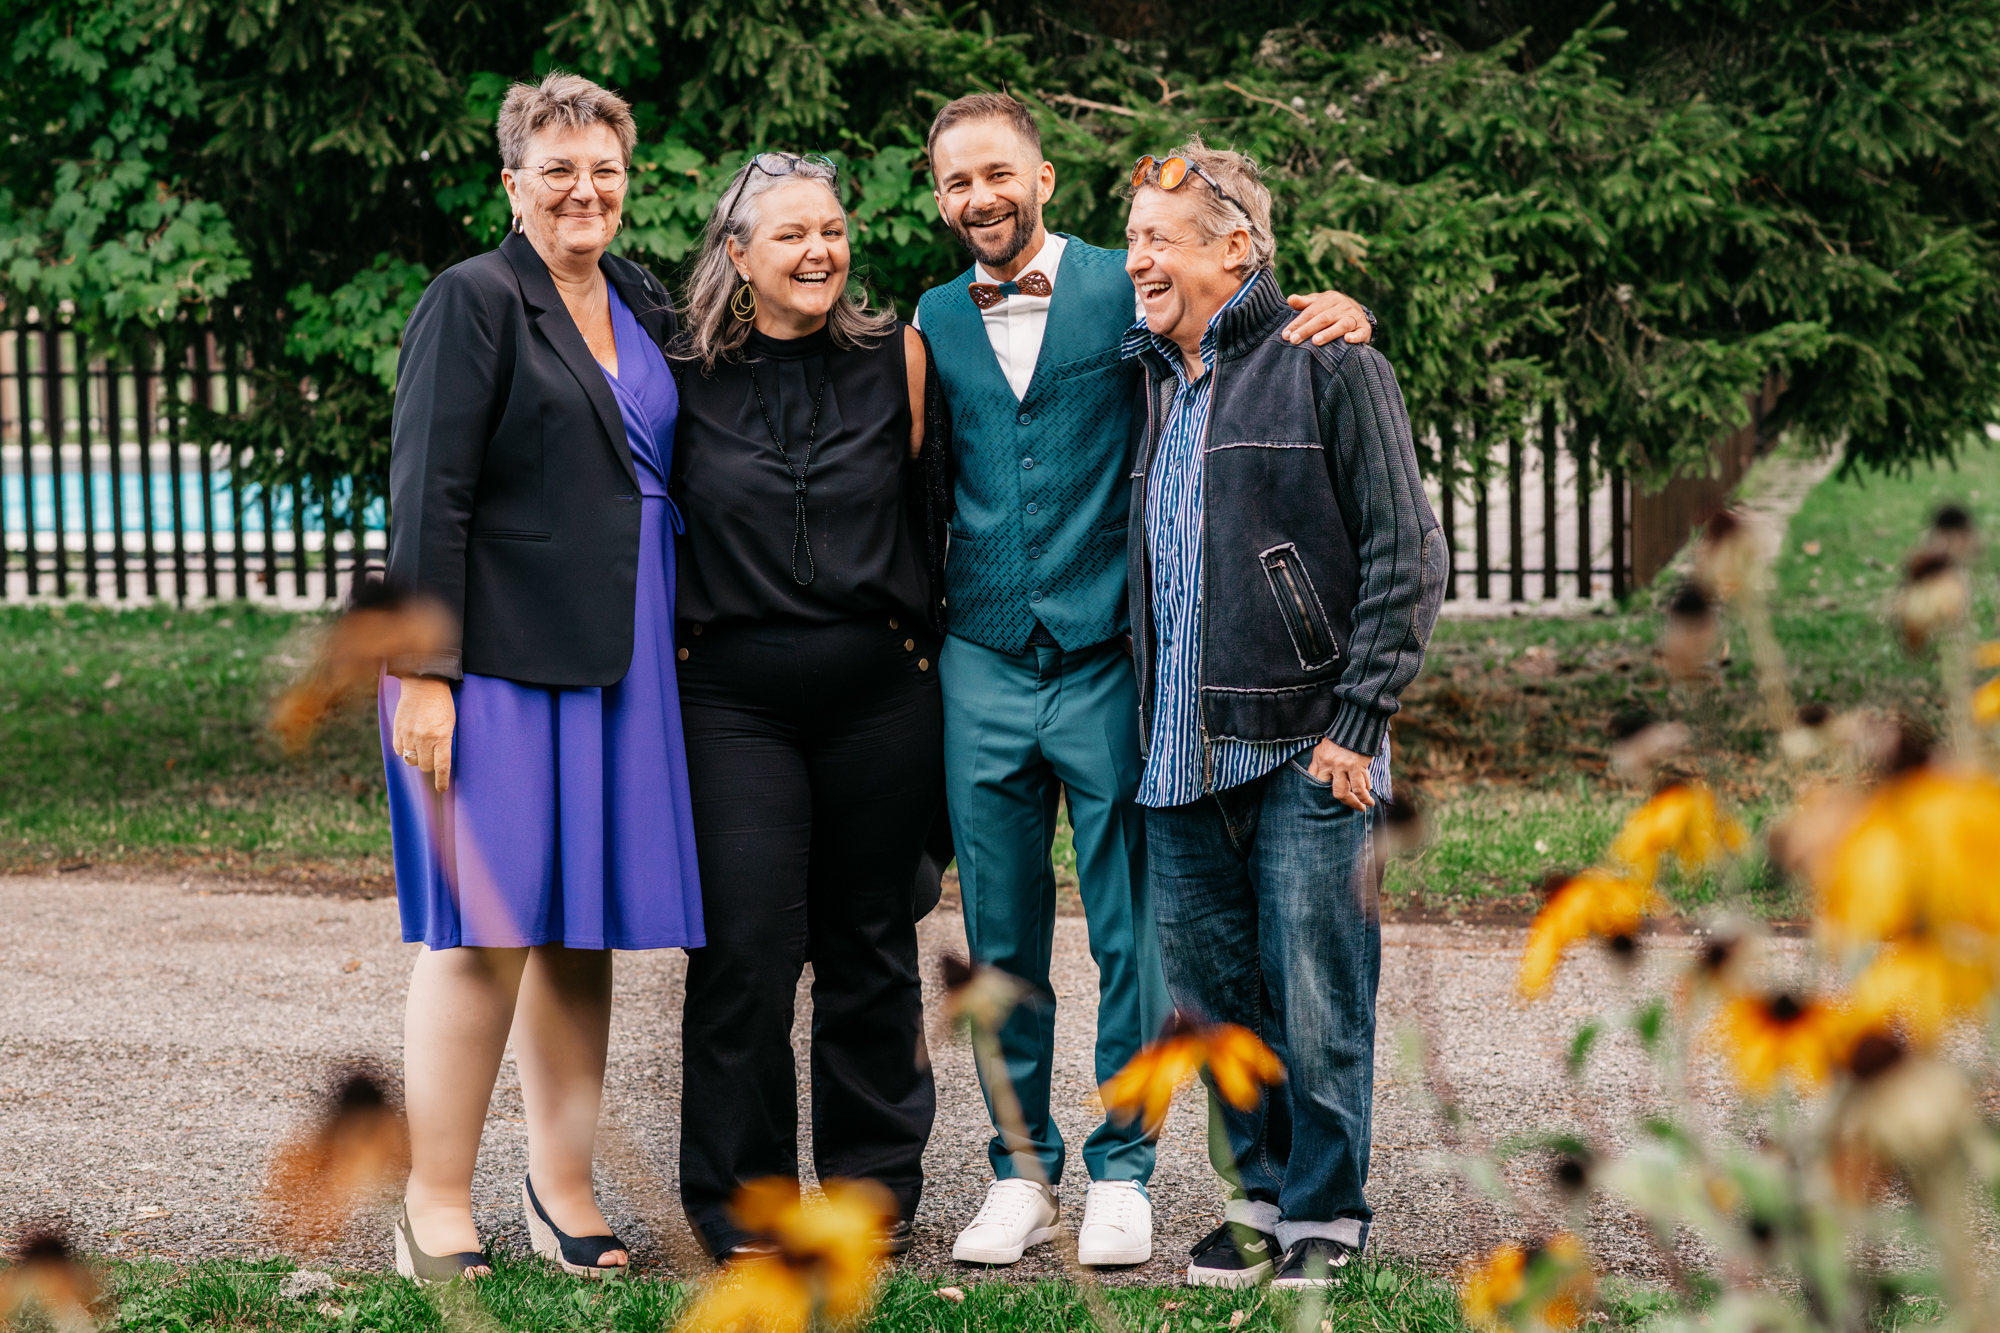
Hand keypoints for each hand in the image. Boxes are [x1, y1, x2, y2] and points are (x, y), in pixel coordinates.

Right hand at [393, 676, 455, 792]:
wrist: (423, 684)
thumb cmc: (441, 704)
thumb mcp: (450, 723)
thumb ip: (444, 742)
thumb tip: (440, 762)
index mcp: (441, 736)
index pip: (441, 766)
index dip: (441, 781)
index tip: (441, 789)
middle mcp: (424, 738)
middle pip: (426, 766)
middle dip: (430, 765)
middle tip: (433, 755)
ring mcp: (409, 735)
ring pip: (411, 761)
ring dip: (417, 758)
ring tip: (421, 748)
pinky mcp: (397, 731)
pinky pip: (399, 751)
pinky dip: (405, 751)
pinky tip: (410, 742)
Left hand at [1281, 291, 1372, 345]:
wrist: (1358, 312)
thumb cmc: (1331, 309)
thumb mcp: (1318, 303)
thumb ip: (1304, 303)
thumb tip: (1290, 299)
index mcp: (1330, 298)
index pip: (1312, 311)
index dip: (1299, 322)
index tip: (1286, 334)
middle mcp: (1343, 306)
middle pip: (1324, 318)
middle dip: (1308, 329)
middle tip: (1294, 340)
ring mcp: (1355, 317)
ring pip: (1342, 324)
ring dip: (1329, 333)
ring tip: (1316, 341)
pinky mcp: (1365, 328)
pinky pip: (1361, 332)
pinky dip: (1355, 336)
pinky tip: (1347, 340)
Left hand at [1305, 737, 1375, 810]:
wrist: (1357, 723)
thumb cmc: (1342, 736)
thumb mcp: (1326, 746)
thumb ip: (1324, 761)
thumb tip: (1328, 779)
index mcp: (1319, 758)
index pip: (1313, 779)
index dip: (1318, 791)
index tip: (1325, 799)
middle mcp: (1329, 764)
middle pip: (1334, 791)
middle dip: (1346, 802)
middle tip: (1353, 806)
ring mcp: (1343, 765)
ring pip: (1347, 792)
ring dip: (1358, 802)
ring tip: (1364, 806)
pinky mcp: (1356, 765)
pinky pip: (1361, 785)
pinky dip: (1366, 793)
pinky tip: (1369, 797)